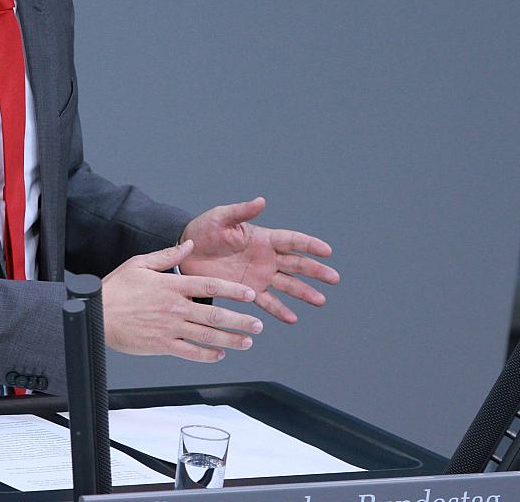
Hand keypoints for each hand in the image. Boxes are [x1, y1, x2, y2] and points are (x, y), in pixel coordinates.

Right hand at [101, 240, 265, 362]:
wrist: (97, 314)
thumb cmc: (116, 288)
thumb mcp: (140, 263)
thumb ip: (168, 255)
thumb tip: (190, 245)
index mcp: (172, 285)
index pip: (210, 286)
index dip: (233, 291)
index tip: (250, 295)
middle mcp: (175, 307)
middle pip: (215, 314)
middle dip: (240, 320)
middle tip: (258, 324)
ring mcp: (169, 328)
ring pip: (207, 335)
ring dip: (231, 338)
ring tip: (247, 341)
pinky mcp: (161, 344)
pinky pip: (189, 352)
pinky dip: (207, 355)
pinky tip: (220, 354)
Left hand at [179, 197, 338, 323]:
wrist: (186, 252)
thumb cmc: (203, 229)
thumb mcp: (221, 217)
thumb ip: (242, 211)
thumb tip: (262, 201)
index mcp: (262, 237)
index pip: (292, 241)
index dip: (309, 245)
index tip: (327, 251)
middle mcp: (265, 257)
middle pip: (296, 264)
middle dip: (315, 271)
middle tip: (334, 278)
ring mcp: (258, 275)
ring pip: (287, 285)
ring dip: (304, 293)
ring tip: (320, 301)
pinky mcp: (247, 290)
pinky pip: (267, 301)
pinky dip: (279, 310)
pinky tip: (292, 318)